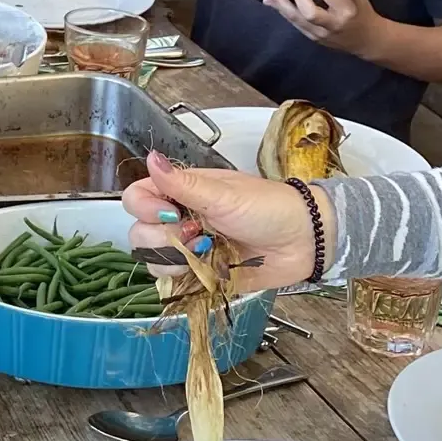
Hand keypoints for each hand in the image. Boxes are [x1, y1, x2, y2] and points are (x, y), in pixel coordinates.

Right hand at [121, 152, 324, 291]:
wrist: (303, 242)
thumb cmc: (269, 208)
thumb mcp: (224, 194)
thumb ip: (183, 183)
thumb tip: (151, 157)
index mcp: (181, 192)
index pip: (137, 198)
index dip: (145, 208)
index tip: (170, 214)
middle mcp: (180, 219)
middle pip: (139, 233)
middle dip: (162, 239)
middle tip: (196, 235)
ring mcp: (189, 249)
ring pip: (153, 261)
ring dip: (174, 261)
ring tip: (206, 253)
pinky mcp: (202, 274)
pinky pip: (175, 283)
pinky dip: (184, 280)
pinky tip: (208, 270)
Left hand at [261, 0, 381, 54]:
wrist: (367, 40)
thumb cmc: (363, 11)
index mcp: (347, 10)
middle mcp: (333, 24)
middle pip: (309, 11)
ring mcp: (321, 33)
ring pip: (296, 19)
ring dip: (279, 2)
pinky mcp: (312, 38)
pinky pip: (294, 23)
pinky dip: (281, 11)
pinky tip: (270, 1)